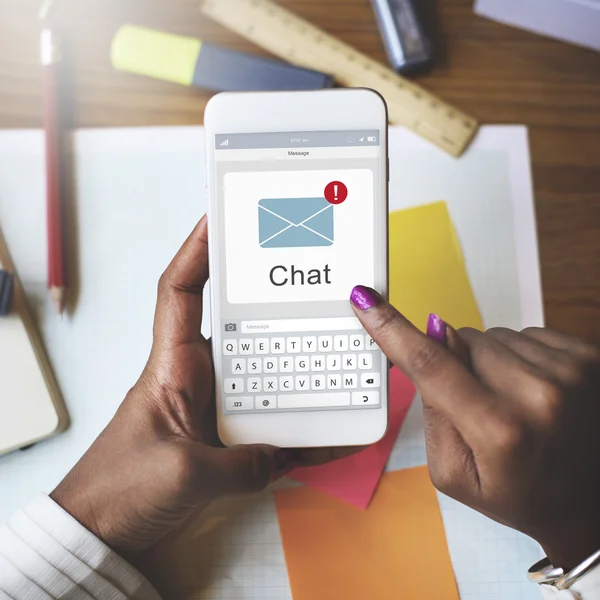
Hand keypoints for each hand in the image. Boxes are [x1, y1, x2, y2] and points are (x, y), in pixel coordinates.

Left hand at [51, 217, 355, 558]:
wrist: (103, 534)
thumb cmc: (119, 490)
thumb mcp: (184, 474)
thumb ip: (243, 463)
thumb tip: (292, 451)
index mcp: (171, 367)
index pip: (180, 293)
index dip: (197, 251)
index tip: (221, 218)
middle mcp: (197, 379)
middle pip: (241, 328)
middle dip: (273, 305)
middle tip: (311, 285)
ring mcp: (215, 410)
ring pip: (265, 376)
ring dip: (297, 370)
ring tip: (336, 353)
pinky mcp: (228, 442)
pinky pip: (275, 427)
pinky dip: (303, 429)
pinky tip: (334, 430)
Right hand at [350, 285, 599, 570]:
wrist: (587, 501)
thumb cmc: (519, 492)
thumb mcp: (455, 473)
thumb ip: (435, 409)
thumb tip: (437, 337)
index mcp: (500, 432)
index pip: (430, 365)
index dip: (391, 329)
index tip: (365, 300)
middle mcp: (540, 394)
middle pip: (462, 342)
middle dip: (457, 364)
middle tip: (480, 406)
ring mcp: (570, 371)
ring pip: (493, 336)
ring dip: (491, 362)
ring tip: (513, 402)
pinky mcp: (588, 354)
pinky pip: (525, 334)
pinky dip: (520, 357)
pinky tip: (534, 389)